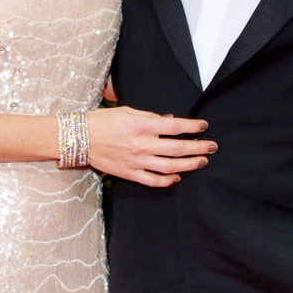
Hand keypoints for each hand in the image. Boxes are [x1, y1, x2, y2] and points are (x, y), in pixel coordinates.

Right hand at [87, 106, 215, 186]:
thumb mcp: (128, 111)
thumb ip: (151, 117)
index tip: (204, 126)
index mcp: (142, 126)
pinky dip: (167, 181)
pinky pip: (153, 180)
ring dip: (189, 165)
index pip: (175, 126)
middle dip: (199, 147)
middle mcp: (142, 144)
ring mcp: (137, 161)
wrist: (80, 138)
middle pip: (178, 148)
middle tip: (212, 147)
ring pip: (170, 167)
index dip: (193, 127)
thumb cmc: (103, 121)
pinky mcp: (130, 173)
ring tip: (201, 162)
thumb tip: (170, 120)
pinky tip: (177, 178)